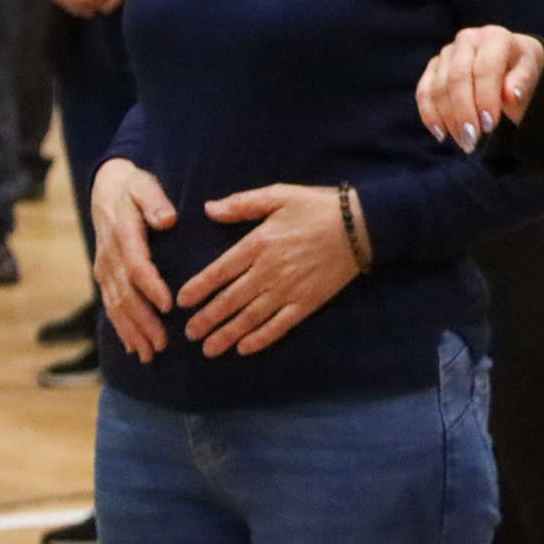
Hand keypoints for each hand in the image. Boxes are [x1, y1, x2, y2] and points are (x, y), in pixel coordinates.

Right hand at [93, 159, 177, 361]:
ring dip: (132, 331)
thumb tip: (167, 218)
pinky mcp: (105, 276)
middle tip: (162, 344)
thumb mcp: (145, 185)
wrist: (106, 188)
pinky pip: (111, 305)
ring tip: (150, 354)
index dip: (151, 287)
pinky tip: (133, 347)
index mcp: (122, 235)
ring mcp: (104, 269)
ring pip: (116, 306)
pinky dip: (121, 327)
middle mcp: (109, 257)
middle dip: (143, 321)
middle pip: (125, 294)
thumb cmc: (133, 187)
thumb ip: (155, 201)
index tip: (169, 306)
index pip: (136, 266)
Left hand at [178, 185, 364, 356]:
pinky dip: (261, 338)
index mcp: (258, 243)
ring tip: (209, 349)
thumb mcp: (278, 195)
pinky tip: (245, 348)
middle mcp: (268, 271)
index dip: (199, 288)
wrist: (361, 225)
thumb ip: (242, 204)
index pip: (219, 271)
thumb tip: (208, 209)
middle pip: (230, 300)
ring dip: (227, 334)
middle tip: (189, 334)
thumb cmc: (318, 206)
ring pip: (250, 317)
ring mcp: (288, 289)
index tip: (182, 302)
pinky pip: (280, 325)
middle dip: (207, 319)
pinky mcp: (307, 302)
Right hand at [415, 26, 543, 150]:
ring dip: (448, 118)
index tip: (490, 125)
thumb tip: (511, 95)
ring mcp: (447, 52)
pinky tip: (441, 134)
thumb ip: (521, 83)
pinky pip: (424, 91)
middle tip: (472, 139)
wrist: (509, 59)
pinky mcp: (434, 66)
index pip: (485, 67)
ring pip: (438, 86)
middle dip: (464, 112)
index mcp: (495, 37)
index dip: (485, 98)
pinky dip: (430, 114)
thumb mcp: (530, 73)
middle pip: (458, 78)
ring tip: (463, 141)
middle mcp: (468, 40)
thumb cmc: (521, 69)